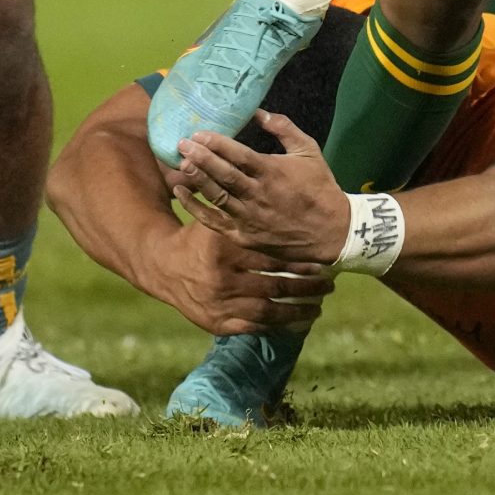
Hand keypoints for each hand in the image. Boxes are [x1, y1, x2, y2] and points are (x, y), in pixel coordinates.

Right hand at [149, 219, 332, 335]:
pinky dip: (278, 325)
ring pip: (269, 311)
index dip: (298, 261)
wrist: (165, 268)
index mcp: (225, 248)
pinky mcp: (219, 323)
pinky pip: (255, 327)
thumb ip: (235, 201)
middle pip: (275, 286)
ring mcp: (221, 304)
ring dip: (297, 310)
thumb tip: (256, 167)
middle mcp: (223, 279)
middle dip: (305, 287)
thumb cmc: (197, 237)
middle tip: (329, 283)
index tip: (321, 261)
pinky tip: (298, 322)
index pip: (271, 257)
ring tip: (320, 304)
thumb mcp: (215, 217)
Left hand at [172, 112, 351, 267]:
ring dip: (197, 180)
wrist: (331, 231)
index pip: (239, 155)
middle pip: (224, 175)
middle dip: (201, 158)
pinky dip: (196, 208)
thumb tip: (259, 112)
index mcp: (272, 172)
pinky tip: (181, 194)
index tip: (198, 133)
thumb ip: (284, 129)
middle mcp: (258, 195)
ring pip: (217, 197)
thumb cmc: (319, 187)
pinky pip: (215, 222)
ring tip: (181, 164)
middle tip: (182, 144)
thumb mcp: (308, 150)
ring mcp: (249, 218)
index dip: (217, 144)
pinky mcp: (244, 235)